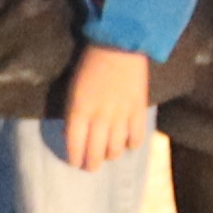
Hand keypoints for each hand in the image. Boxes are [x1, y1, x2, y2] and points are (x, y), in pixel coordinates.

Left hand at [56, 41, 153, 172]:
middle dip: (91, 164)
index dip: (74, 158)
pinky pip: (136, 138)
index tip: (75, 162)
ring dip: (110, 155)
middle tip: (91, 166)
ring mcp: (120, 116)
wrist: (118, 45)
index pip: (74, 145)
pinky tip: (129, 144)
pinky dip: (132, 145)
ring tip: (108, 155)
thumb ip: (74, 113)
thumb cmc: (90, 63)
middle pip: (95, 153)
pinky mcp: (138, 111)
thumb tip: (74, 133)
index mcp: (78, 111)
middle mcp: (99, 118)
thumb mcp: (73, 89)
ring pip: (116, 149)